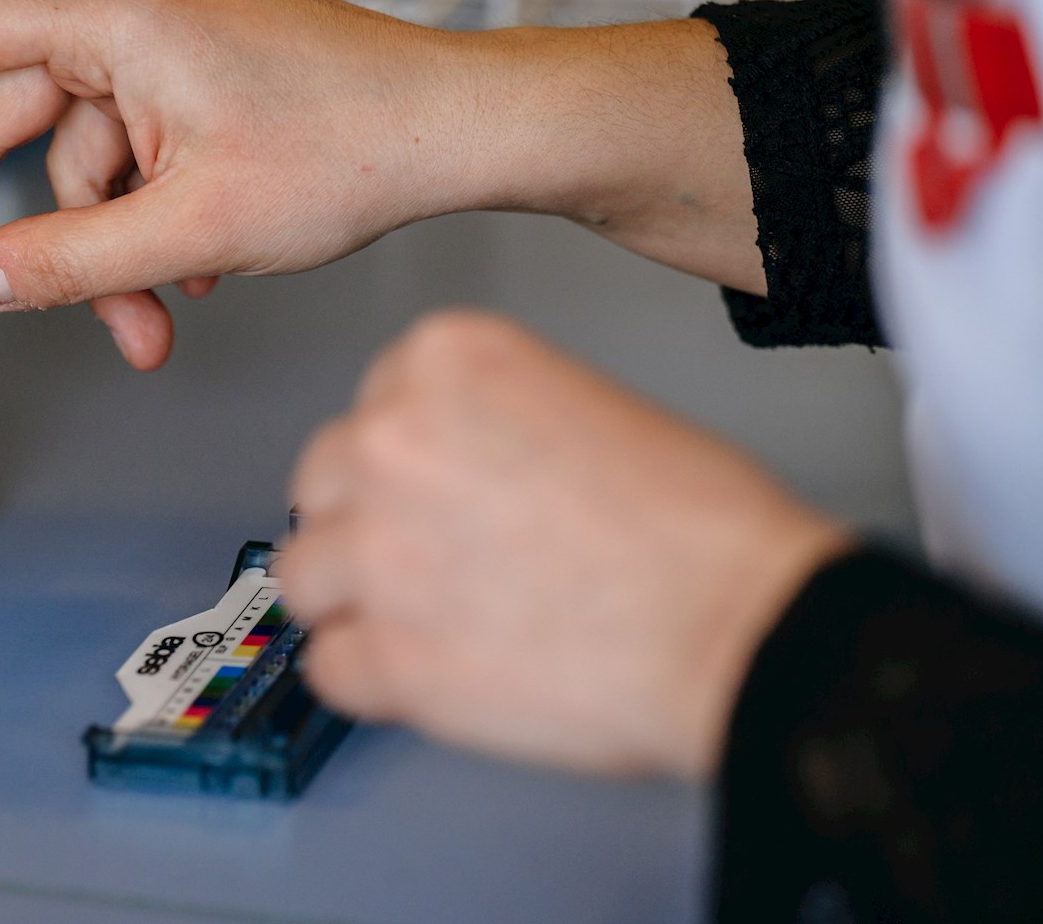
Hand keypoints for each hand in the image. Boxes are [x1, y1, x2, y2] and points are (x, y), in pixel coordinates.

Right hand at [0, 0, 497, 368]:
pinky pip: (129, 141)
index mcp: (113, 9)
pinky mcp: (191, 61)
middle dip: (27, 226)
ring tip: (156, 313)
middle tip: (2, 295)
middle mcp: (127, 0)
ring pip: (80, 148)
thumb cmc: (356, 145)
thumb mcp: (190, 228)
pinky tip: (194, 264)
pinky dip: (145, 209)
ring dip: (105, 241)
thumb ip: (60, 264)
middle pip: (11, 112)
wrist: (454, 128)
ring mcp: (162, 28)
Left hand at [281, 310, 847, 778]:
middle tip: (432, 561)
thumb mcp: (584, 406)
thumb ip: (485, 427)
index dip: (405, 463)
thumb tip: (441, 478)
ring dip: (356, 604)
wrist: (737, 626)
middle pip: (323, 484)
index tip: (438, 492)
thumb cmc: (697, 528)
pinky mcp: (384, 653)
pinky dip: (374, 680)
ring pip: (304, 577)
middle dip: (365, 524)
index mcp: (445, 360)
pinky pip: (329, 667)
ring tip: (432, 622)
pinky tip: (433, 674)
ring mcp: (377, 549)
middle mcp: (392, 440)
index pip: (371, 406)